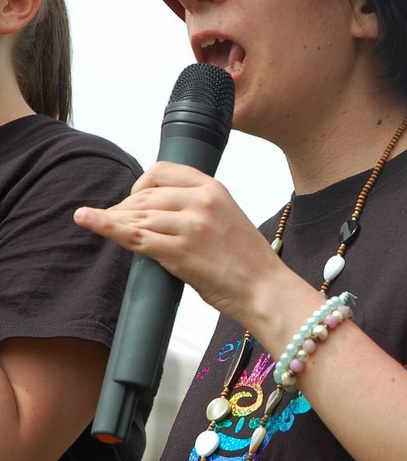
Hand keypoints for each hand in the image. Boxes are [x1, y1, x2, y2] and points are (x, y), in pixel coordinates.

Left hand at [73, 162, 282, 326]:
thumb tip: (156, 210)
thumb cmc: (246, 260)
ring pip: (137, 215)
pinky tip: (86, 219)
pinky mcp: (179, 252)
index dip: (140, 184)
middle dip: (125, 207)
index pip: (161, 171)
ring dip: (115, 220)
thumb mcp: (226, 217)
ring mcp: (190, 225)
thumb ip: (196, 207)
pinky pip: (133, 236)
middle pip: (145, 194)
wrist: (264, 289)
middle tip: (116, 221)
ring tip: (99, 224)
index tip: (133, 199)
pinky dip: (105, 226)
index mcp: (213, 188)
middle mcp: (201, 201)